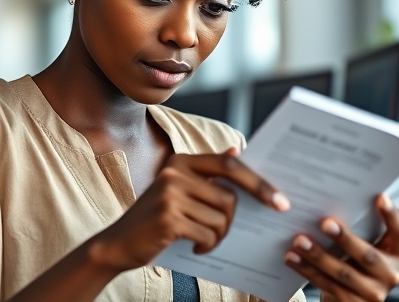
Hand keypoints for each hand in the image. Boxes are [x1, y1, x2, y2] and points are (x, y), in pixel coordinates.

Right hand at [92, 148, 289, 272]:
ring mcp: (170, 195)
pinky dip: (206, 246)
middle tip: (232, 234)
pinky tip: (195, 247)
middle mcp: (175, 173)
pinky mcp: (169, 219)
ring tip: (202, 240)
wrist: (118, 243)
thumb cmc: (154, 218)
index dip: (258, 182)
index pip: (229, 165)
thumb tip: (236, 150)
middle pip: (229, 197)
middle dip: (234, 220)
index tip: (280, 201)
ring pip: (220, 220)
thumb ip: (207, 173)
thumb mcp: (179, 191)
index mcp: (180, 161)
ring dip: (217, 237)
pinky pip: (208, 235)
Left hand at [284, 190, 398, 301]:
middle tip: (324, 222)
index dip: (392, 215)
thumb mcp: (380, 241)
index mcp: (398, 253)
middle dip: (345, 238)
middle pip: (367, 255)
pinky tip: (292, 257)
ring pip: (343, 272)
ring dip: (318, 255)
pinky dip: (307, 270)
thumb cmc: (363, 261)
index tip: (379, 196)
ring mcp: (372, 293)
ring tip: (299, 239)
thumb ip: (395, 218)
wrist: (351, 299)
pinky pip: (326, 285)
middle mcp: (390, 275)